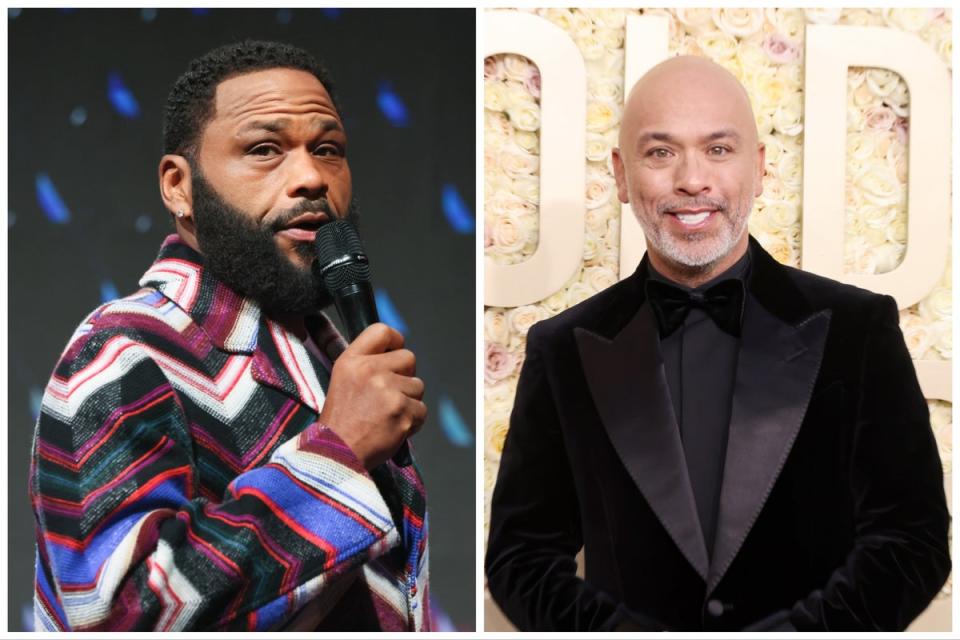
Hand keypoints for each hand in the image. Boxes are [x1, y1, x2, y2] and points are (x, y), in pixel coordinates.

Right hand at [319, 323, 425, 469]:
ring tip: (388, 416)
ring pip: (418, 386)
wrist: (335, 455)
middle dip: (405, 376)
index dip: (395, 341)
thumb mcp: (341, 380)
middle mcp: (370, 370)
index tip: (394, 353)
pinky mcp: (402, 412)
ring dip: (409, 402)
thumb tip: (394, 352)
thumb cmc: (340, 421)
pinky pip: (422, 410)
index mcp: (352, 360)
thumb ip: (365, 363)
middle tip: (390, 394)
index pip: (382, 331)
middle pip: (408, 357)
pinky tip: (394, 429)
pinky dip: (412, 422)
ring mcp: (388, 391)